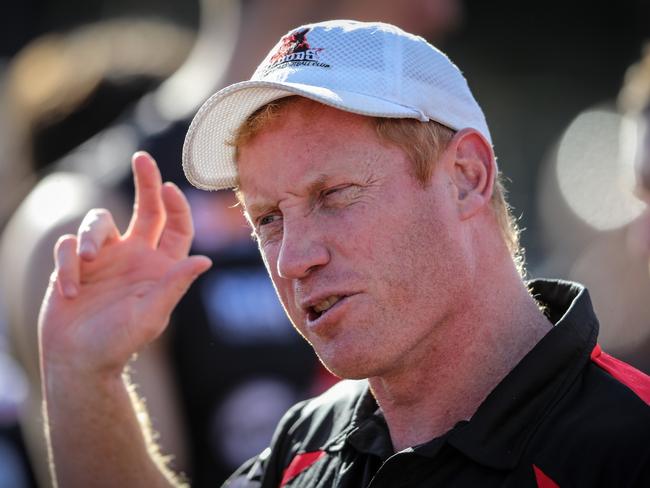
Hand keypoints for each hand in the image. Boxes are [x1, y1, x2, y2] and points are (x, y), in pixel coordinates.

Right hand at [39, 152, 211, 375]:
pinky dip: (68, 264)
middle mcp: (135, 255)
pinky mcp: (74, 264)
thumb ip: (175, 284)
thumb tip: (207, 260)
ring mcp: (104, 258)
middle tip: (142, 158)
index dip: (177, 208)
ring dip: (91, 236)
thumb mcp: (152, 314)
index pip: (176, 228)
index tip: (170, 188)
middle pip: (145, 209)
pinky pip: (68, 246)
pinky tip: (70, 291)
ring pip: (99, 221)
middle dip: (145, 182)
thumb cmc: (120, 341)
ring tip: (87, 262)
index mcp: (160, 266)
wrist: (79, 360)